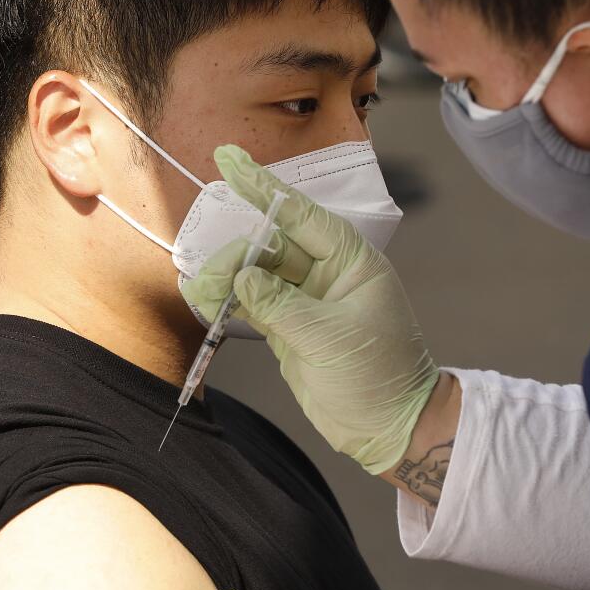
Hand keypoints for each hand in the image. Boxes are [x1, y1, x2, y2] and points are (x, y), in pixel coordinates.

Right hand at [181, 145, 439, 473]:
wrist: (388, 429)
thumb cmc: (377, 377)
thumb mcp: (328, 337)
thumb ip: (280, 304)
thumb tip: (240, 276)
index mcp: (352, 262)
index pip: (302, 215)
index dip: (264, 187)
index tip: (229, 160)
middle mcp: (329, 274)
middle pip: (272, 245)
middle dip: (238, 251)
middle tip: (212, 272)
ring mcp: (308, 301)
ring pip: (259, 274)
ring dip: (229, 277)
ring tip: (201, 288)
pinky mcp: (291, 328)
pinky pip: (255, 303)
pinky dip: (230, 300)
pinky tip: (205, 298)